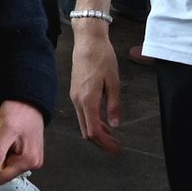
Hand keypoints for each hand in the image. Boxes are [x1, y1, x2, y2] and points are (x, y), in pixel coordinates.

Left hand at [0, 100, 44, 183]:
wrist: (29, 97)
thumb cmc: (19, 111)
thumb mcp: (5, 131)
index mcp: (28, 162)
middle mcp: (32, 163)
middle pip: (3, 173)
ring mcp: (31, 158)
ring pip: (6, 165)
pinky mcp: (28, 152)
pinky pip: (10, 157)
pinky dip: (4, 150)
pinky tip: (3, 139)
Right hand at [69, 22, 122, 155]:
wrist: (87, 40)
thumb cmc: (102, 57)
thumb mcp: (113, 81)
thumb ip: (114, 104)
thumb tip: (115, 125)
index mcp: (88, 100)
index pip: (94, 131)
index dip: (105, 144)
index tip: (116, 150)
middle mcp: (78, 101)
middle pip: (86, 130)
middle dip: (101, 142)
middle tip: (116, 148)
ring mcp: (74, 96)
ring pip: (83, 123)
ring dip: (97, 132)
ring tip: (112, 137)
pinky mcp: (75, 91)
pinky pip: (82, 113)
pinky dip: (93, 122)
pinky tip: (104, 121)